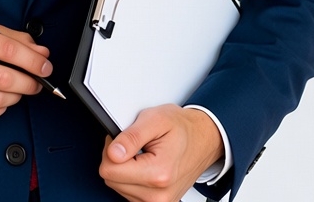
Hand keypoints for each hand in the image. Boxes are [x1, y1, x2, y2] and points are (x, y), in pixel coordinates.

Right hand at [0, 23, 51, 121]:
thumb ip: (12, 39)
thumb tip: (41, 52)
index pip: (8, 49)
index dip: (33, 60)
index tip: (46, 67)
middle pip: (5, 78)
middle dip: (29, 83)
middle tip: (37, 83)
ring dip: (16, 97)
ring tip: (18, 90)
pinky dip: (0, 108)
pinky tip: (0, 99)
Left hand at [99, 104, 223, 201]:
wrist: (203, 139)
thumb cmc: (181, 128)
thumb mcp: (155, 119)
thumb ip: (131, 136)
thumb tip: (112, 152)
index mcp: (158, 173)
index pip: (109, 171)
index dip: (110, 148)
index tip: (120, 138)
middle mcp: (159, 195)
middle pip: (112, 180)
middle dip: (116, 159)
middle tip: (132, 143)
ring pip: (118, 188)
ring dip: (124, 170)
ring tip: (141, 153)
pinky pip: (129, 194)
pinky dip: (131, 179)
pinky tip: (143, 165)